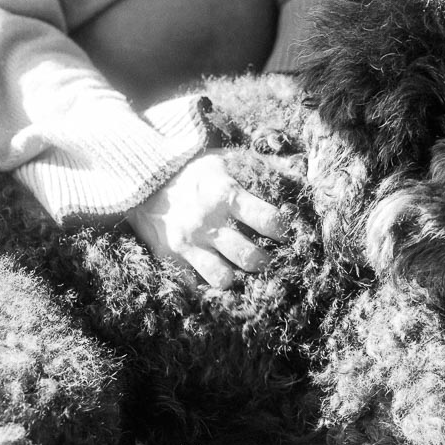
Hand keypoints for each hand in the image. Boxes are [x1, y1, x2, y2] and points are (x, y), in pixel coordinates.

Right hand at [128, 152, 283, 287]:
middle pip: (250, 258)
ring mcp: (188, 242)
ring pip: (223, 279)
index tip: (288, 233)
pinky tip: (215, 278)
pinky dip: (206, 286)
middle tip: (268, 260)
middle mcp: (208, 222)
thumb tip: (301, 169)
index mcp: (226, 194)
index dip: (284, 230)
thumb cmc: (193, 169)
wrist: (142, 177)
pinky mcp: (169, 256)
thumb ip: (263, 166)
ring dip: (237, 278)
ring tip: (241, 272)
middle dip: (266, 262)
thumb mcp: (226, 159)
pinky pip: (193, 285)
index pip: (267, 219)